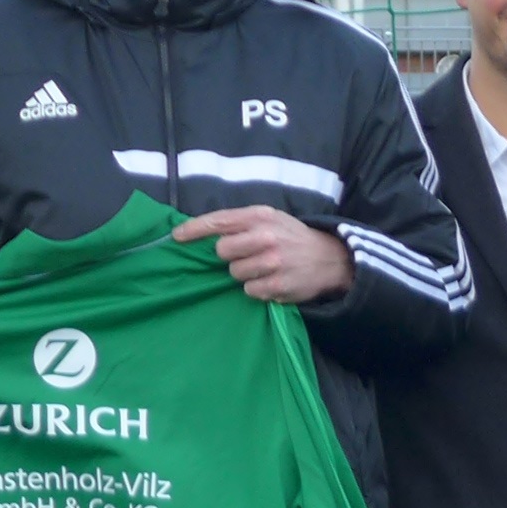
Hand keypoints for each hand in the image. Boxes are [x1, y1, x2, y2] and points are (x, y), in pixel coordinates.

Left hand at [173, 205, 354, 305]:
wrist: (330, 258)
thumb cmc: (292, 237)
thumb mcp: (271, 218)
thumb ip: (240, 223)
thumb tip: (202, 233)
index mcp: (260, 216)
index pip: (218, 221)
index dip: (194, 230)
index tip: (176, 237)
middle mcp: (266, 236)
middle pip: (222, 251)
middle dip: (229, 256)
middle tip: (245, 255)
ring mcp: (272, 262)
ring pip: (234, 273)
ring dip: (244, 274)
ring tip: (263, 268)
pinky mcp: (277, 285)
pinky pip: (249, 291)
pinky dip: (256, 288)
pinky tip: (271, 280)